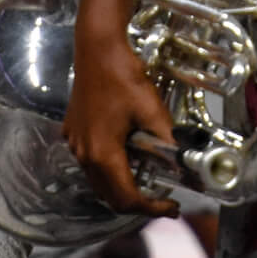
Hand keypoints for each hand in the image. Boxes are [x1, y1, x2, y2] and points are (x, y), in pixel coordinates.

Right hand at [62, 29, 180, 218]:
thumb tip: (183, 161)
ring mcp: (75, 142)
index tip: (171, 207)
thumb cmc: (122, 74)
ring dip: (122, 188)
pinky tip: (127, 157)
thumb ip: (167, 141)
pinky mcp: (73, 131)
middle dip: (137, 203)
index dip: (152, 208)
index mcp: (103, 153)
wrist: (97, 48)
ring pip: (98, 182)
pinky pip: (89, 162)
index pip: (127, 198)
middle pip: (110, 196)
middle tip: (162, 199)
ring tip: (148, 180)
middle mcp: (84, 153)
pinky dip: (109, 171)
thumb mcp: (152, 109)